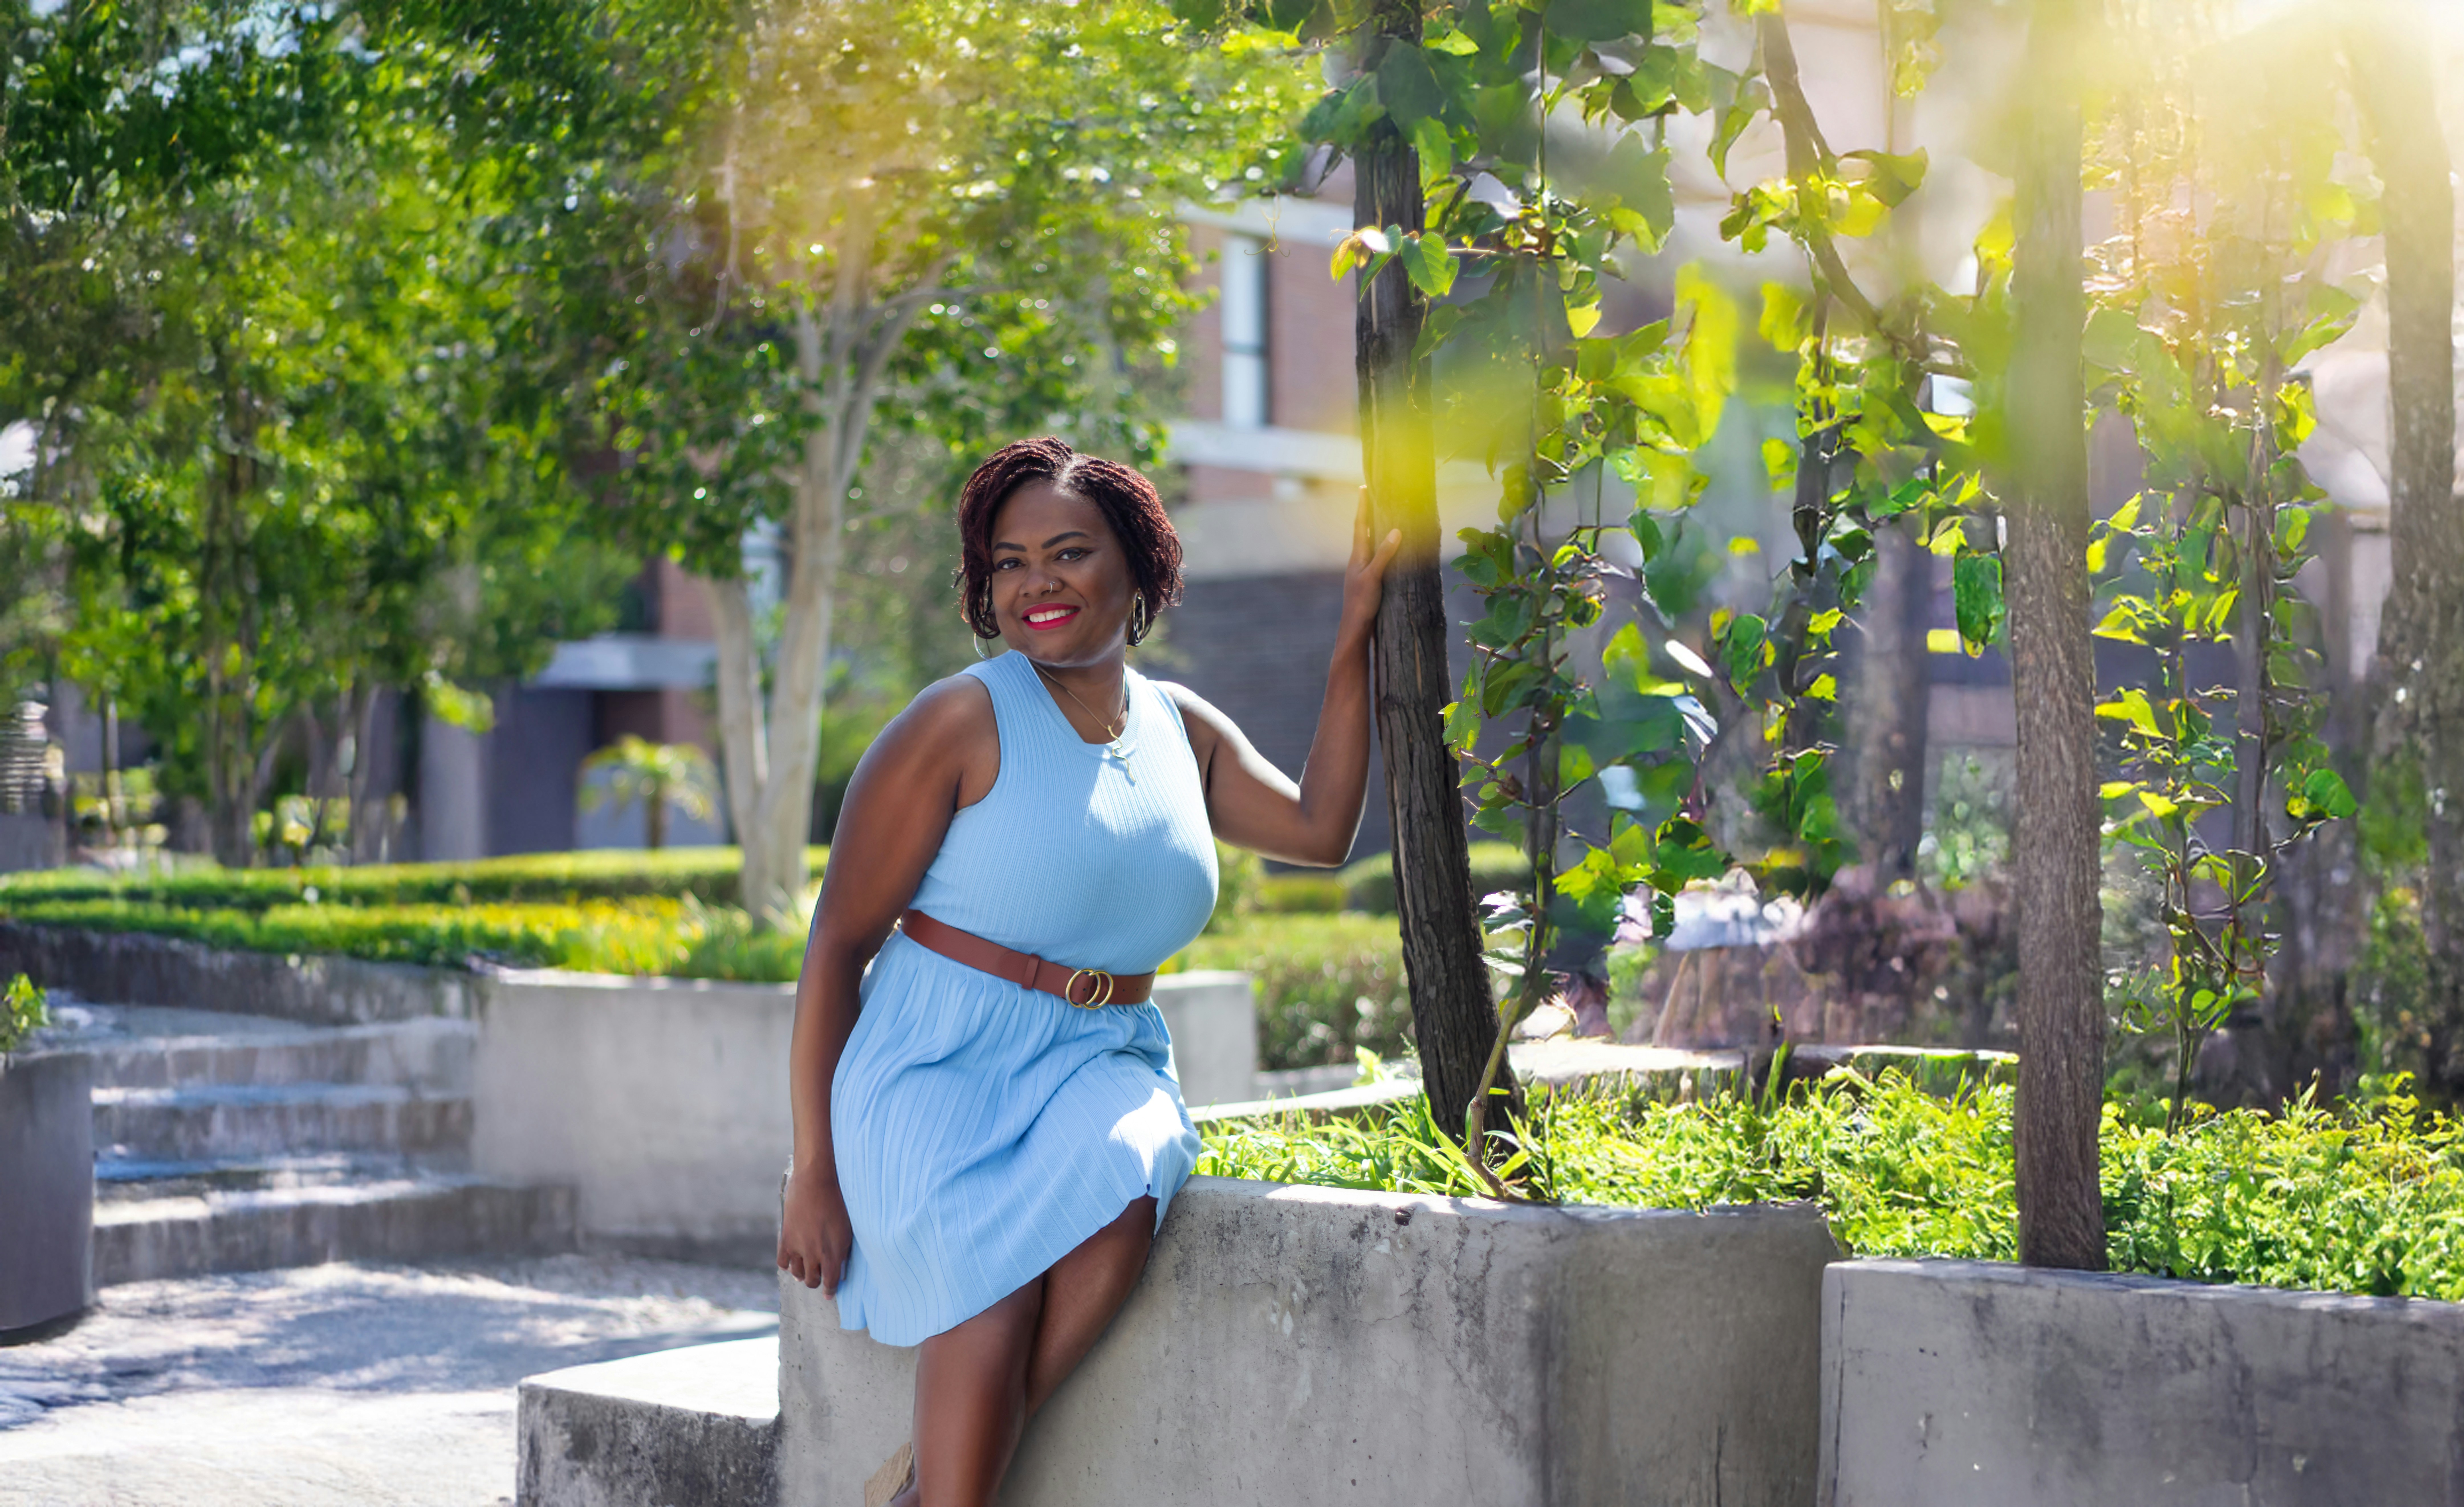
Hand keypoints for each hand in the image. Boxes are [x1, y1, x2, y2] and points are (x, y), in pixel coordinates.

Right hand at [778, 1159, 853, 1293]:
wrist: (816, 1181)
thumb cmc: (838, 1201)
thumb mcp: (848, 1228)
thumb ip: (843, 1249)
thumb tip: (839, 1266)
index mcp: (834, 1252)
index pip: (831, 1282)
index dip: (830, 1290)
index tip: (829, 1294)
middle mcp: (815, 1254)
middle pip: (812, 1280)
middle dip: (816, 1281)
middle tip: (818, 1277)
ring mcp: (798, 1247)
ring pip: (797, 1274)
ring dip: (802, 1274)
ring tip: (806, 1269)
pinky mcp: (786, 1239)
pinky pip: (783, 1262)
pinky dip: (787, 1264)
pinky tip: (793, 1261)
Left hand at [1340, 486, 1403, 638]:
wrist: (1354, 627)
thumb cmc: (1362, 603)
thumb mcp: (1373, 577)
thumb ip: (1384, 554)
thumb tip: (1396, 531)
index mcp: (1357, 556)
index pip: (1360, 525)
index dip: (1363, 506)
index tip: (1364, 488)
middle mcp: (1358, 560)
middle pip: (1363, 531)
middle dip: (1367, 513)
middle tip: (1371, 495)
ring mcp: (1362, 570)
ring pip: (1368, 543)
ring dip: (1373, 528)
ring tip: (1379, 516)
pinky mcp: (1368, 580)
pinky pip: (1374, 556)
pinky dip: (1380, 546)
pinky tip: (1386, 549)